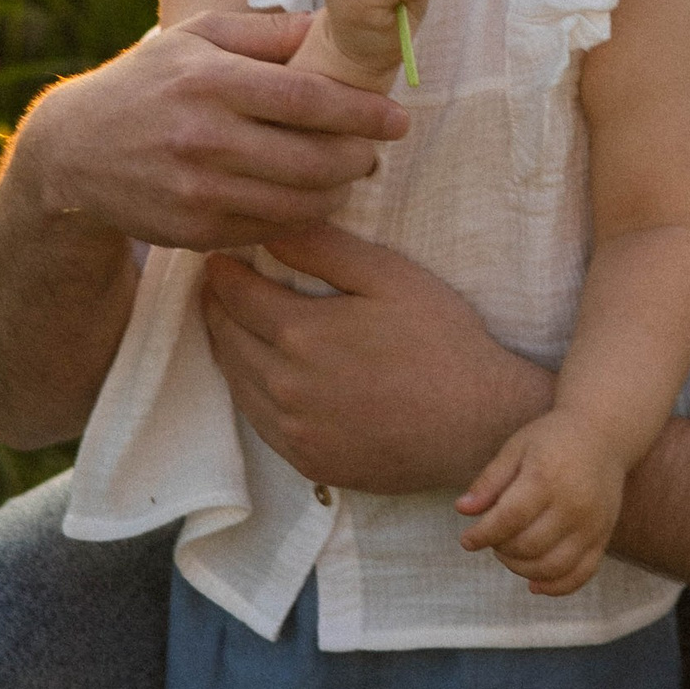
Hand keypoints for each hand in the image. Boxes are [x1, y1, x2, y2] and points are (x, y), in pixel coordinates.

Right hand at [17, 11, 406, 254]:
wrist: (72, 152)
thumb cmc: (146, 83)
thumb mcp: (196, 37)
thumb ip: (266, 33)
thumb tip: (331, 25)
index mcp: (210, 81)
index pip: (307, 100)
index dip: (363, 113)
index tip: (399, 117)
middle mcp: (203, 138)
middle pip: (313, 160)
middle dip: (359, 157)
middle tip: (373, 149)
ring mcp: (197, 191)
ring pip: (298, 203)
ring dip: (337, 192)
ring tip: (346, 174)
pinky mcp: (193, 231)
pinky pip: (269, 230)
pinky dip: (300, 216)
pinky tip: (306, 197)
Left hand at [201, 224, 553, 492]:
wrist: (476, 424)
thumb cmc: (441, 341)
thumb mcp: (390, 277)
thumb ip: (325, 249)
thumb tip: (270, 227)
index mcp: (300, 333)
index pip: (236, 296)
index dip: (221, 273)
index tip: (215, 259)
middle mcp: (285, 386)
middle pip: (228, 339)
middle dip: (216, 308)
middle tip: (213, 288)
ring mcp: (294, 430)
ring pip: (238, 383)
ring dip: (227, 350)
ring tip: (228, 325)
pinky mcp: (308, 461)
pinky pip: (259, 423)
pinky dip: (248, 393)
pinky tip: (257, 377)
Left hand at [457, 412, 629, 595]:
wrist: (604, 435)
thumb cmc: (552, 439)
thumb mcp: (516, 448)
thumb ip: (489, 481)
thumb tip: (462, 510)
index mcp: (547, 478)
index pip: (509, 519)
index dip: (483, 535)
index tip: (467, 540)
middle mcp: (573, 505)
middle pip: (528, 546)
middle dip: (501, 549)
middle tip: (494, 538)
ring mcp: (592, 525)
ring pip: (551, 567)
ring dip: (522, 569)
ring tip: (511, 553)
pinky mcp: (603, 537)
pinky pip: (580, 575)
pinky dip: (555, 587)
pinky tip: (534, 584)